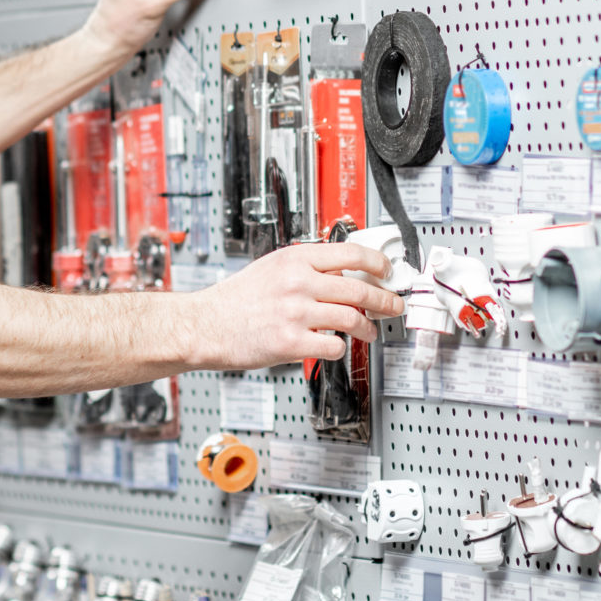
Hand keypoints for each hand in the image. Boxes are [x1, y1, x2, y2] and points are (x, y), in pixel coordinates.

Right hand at [185, 243, 403, 369]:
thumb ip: (307, 268)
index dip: (378, 264)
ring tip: (368, 332)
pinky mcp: (291, 342)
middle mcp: (298, 282)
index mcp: (295, 258)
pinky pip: (334, 346)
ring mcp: (296, 313)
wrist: (207, 325)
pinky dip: (340, 347)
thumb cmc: (237, 299)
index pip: (352, 253)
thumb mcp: (273, 267)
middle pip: (360, 289)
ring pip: (352, 319)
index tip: (387, 272)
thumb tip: (347, 275)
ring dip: (368, 329)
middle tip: (393, 306)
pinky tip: (335, 345)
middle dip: (385, 301)